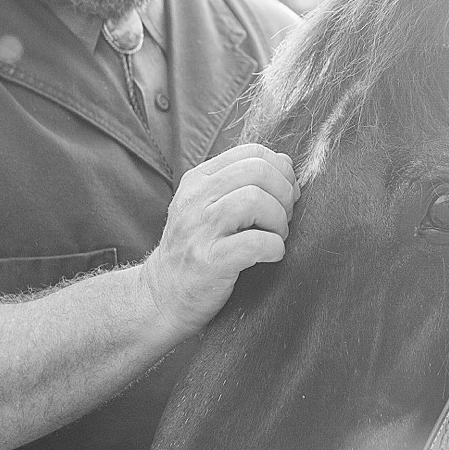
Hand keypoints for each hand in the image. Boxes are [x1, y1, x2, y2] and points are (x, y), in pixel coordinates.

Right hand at [140, 144, 299, 337]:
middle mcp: (197, 198)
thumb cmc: (194, 251)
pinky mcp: (210, 260)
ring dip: (279, 221)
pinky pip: (257, 243)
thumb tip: (286, 163)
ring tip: (276, 237)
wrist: (162, 296)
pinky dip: (275, 249)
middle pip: (258, 171)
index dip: (281, 171)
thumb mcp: (207, 207)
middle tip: (283, 220)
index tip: (286, 196)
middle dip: (284, 195)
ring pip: (256, 200)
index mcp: (198, 179)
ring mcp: (201, 229)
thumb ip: (241, 183)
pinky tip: (271, 256)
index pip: (252, 153)